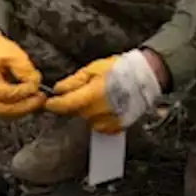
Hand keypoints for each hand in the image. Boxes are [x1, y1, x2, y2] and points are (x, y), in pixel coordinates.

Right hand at [0, 22, 44, 117]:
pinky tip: (30, 101)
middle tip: (41, 98)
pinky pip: (6, 109)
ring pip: (6, 112)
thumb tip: (35, 83)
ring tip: (38, 100)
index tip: (35, 85)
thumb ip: (24, 68)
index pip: (4, 93)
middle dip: (25, 106)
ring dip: (23, 109)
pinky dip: (19, 108)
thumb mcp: (11, 52)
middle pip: (4, 109)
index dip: (22, 91)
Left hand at [44, 50, 162, 133]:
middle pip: (76, 113)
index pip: (68, 104)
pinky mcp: (119, 126)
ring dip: (85, 112)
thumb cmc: (119, 69)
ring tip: (94, 98)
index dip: (55, 104)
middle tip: (78, 94)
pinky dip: (97, 119)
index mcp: (95, 93)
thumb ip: (74, 81)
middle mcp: (103, 110)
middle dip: (72, 105)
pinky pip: (100, 126)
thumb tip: (58, 90)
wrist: (145, 76)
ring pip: (87, 121)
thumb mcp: (93, 69)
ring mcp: (112, 120)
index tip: (49, 103)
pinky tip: (102, 107)